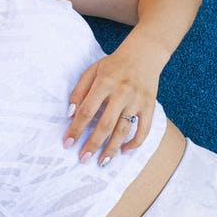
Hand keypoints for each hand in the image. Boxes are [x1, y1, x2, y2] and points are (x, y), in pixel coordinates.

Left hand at [65, 35, 166, 164]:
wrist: (144, 54)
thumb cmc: (113, 65)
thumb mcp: (91, 71)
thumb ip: (79, 91)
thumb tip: (70, 114)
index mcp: (104, 83)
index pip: (86, 111)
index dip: (76, 129)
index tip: (67, 143)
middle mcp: (121, 93)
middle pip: (105, 124)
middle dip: (93, 143)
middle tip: (83, 158)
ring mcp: (137, 101)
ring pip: (123, 130)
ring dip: (112, 148)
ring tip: (101, 161)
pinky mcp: (150, 106)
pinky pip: (144, 129)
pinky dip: (135, 142)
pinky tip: (124, 151)